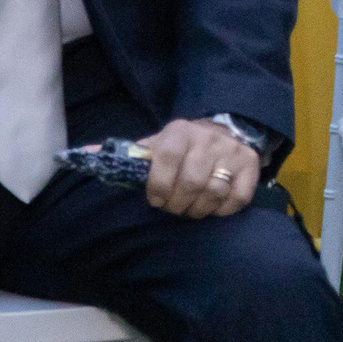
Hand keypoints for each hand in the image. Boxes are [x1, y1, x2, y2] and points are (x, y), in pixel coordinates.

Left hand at [139, 118, 259, 218]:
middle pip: (192, 182)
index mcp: (180, 131)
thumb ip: (130, 155)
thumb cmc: (180, 149)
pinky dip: (221, 210)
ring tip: (190, 208)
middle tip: (173, 208)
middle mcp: (208, 138)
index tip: (155, 200)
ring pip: (214, 192)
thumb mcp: (156, 146)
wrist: (220, 133)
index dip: (158, 185)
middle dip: (177, 204)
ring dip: (198, 209)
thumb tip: (92, 152)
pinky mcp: (250, 165)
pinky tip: (211, 205)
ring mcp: (232, 151)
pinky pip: (237, 199)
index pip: (167, 157)